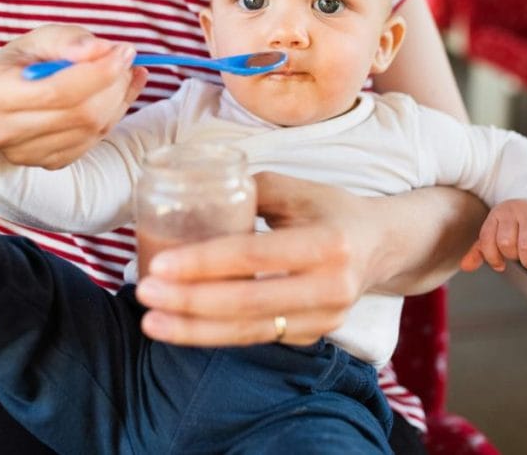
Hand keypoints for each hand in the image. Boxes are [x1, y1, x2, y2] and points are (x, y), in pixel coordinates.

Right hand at [0, 25, 147, 168]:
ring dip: (118, 100)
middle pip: (81, 114)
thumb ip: (67, 39)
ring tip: (123, 75)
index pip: (59, 91)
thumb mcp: (36, 40)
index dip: (100, 72)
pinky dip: (112, 116)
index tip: (124, 51)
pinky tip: (117, 95)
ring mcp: (26, 153)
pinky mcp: (48, 162)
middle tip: (126, 61)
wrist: (0, 99)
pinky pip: (93, 141)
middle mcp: (4, 131)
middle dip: (114, 85)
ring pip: (92, 130)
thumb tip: (103, 50)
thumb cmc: (18, 64)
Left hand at [135, 172, 385, 346]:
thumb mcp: (297, 189)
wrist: (382, 246)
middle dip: (189, 302)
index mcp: (328, 242)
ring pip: (249, 331)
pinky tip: (182, 326)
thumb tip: (193, 190)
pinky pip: (257, 337)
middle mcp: (331, 287)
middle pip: (247, 302)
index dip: (203, 262)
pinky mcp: (314, 335)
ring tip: (152, 321)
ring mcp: (326, 318)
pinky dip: (216, 334)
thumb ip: (247, 190)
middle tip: (144, 294)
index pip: (253, 255)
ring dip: (195, 329)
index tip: (159, 265)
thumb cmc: (331, 210)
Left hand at [459, 199, 526, 274]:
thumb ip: (482, 250)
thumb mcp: (499, 233)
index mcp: (497, 213)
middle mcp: (514, 210)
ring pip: (525, 246)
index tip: (500, 264)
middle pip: (506, 244)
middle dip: (513, 257)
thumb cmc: (521, 226)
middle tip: (521, 257)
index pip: (486, 239)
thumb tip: (465, 267)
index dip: (492, 257)